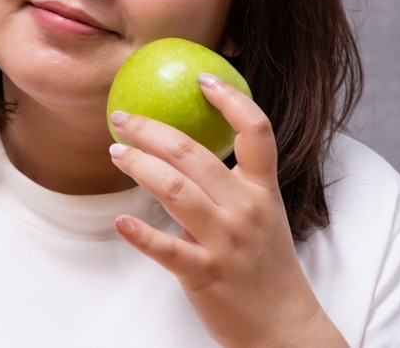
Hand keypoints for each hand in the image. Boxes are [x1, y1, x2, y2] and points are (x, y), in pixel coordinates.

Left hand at [108, 73, 346, 347]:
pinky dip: (139, 234)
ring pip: (174, 189)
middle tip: (123, 117)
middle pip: (195, 154)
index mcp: (263, 190)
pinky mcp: (205, 273)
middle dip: (152, 129)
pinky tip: (120, 222)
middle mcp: (246, 209)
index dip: (229, 98)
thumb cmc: (265, 266)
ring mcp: (225, 241)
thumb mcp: (262, 215)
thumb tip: (187, 149)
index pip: (257, 131)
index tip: (201, 76)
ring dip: (139, 165)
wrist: (284, 328)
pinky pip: (166, 249)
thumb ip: (234, 184)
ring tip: (116, 152)